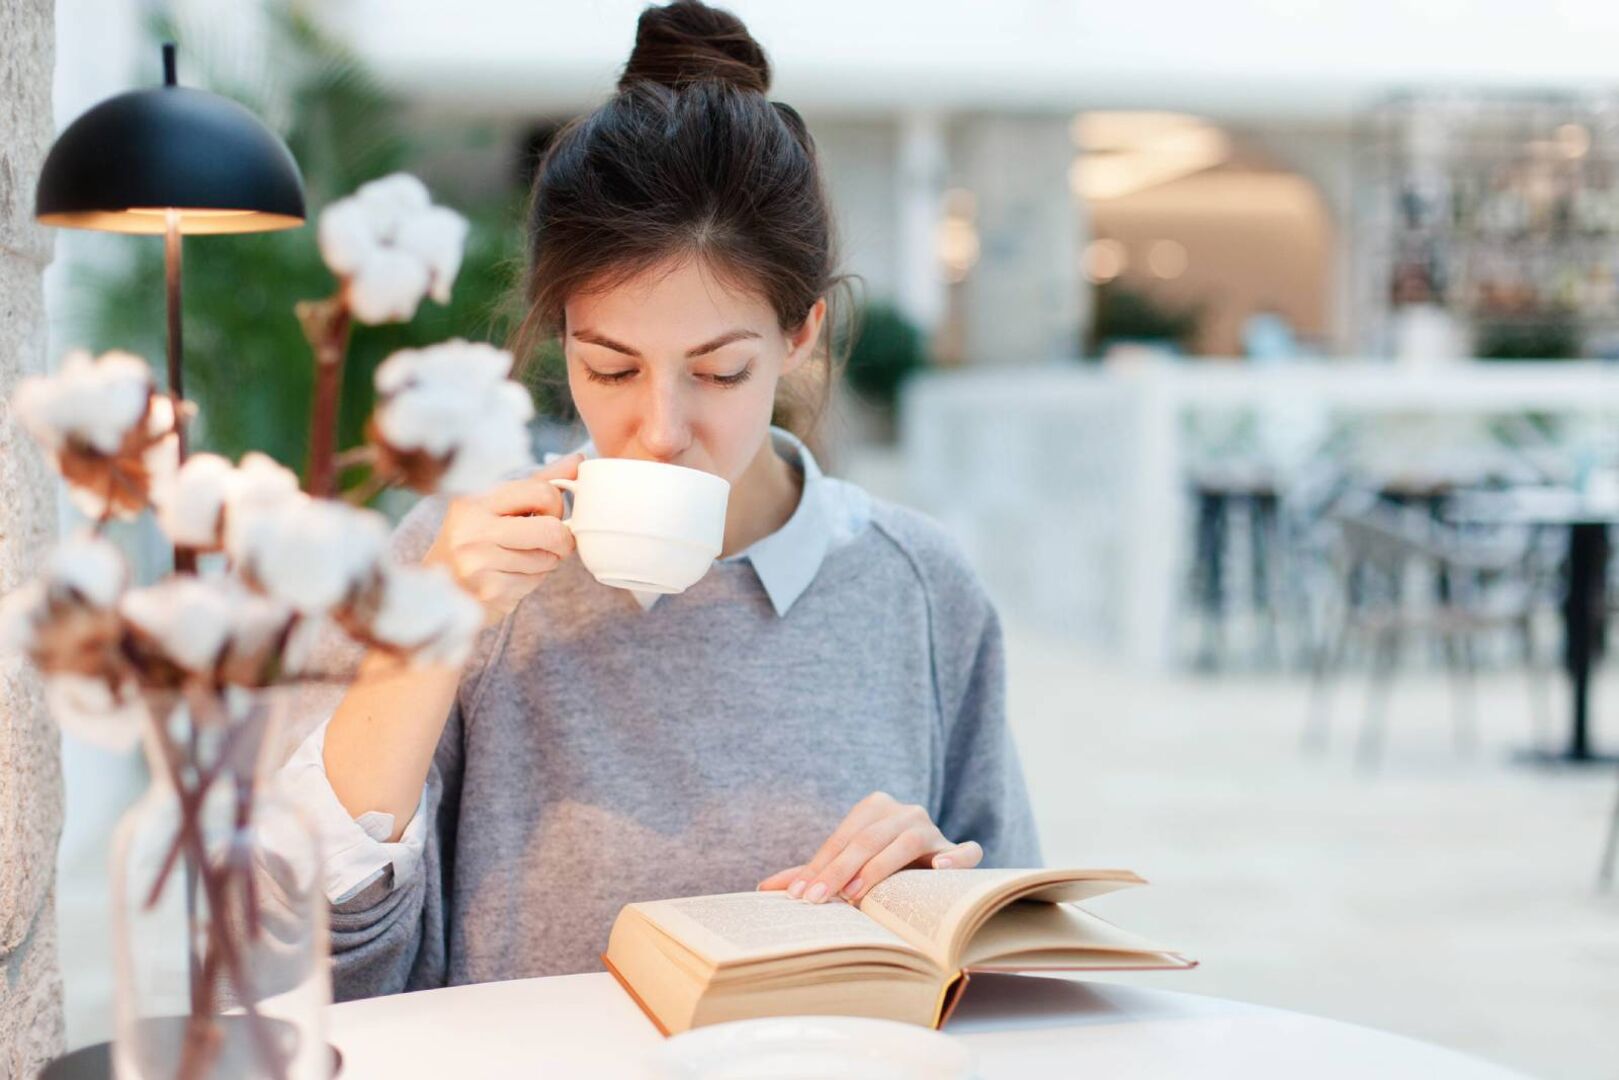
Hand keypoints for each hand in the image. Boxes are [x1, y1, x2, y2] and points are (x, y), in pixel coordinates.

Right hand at [425, 453, 581, 622]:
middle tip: (552, 542)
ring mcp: (478, 562)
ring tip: (520, 558)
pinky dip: (532, 580)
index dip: (556, 505)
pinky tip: (510, 576)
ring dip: (545, 561)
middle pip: (551, 530)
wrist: (443, 587)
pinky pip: (535, 581)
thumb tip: (578, 459)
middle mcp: (472, 528)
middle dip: (562, 539)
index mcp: (476, 498)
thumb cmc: (478, 538)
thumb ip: (539, 481)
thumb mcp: (500, 503)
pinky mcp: (489, 591)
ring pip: (547, 559)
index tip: (548, 513)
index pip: (542, 491)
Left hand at [756, 791, 982, 903]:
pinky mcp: (960, 850)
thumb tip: (763, 888)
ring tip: (857, 894)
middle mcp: (906, 812)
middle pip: (869, 839)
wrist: (926, 863)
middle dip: (839, 870)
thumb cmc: (876, 866)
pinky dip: (957, 857)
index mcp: (875, 807)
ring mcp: (934, 829)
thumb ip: (812, 872)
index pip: (842, 838)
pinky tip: (940, 869)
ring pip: (908, 842)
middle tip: (818, 899)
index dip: (819, 865)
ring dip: (880, 868)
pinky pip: (967, 850)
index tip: (799, 895)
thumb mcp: (844, 865)